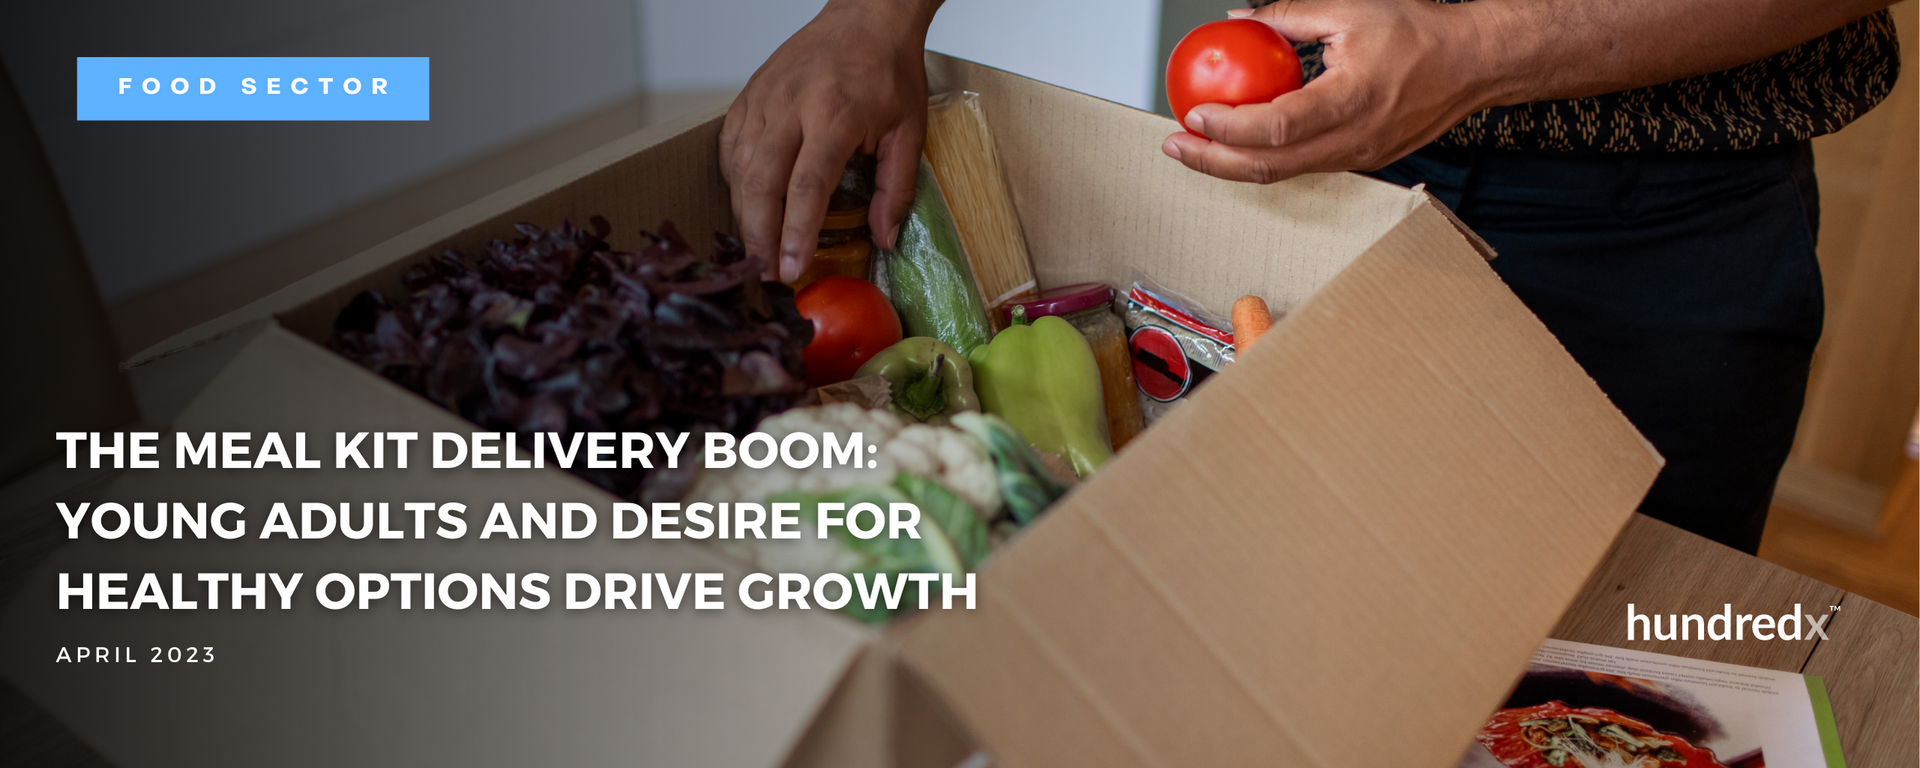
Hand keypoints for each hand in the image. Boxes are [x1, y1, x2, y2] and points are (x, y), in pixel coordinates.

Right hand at [720, 0, 938, 281]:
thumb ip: (896, 189)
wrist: (864, 18)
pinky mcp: (748, 98)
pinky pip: (731, 150)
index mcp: (835, 115)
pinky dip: (736, 185)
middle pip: (761, 183)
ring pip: (739, 170)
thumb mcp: (909, 131)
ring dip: (745, 216)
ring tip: (758, 250)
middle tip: (766, 274)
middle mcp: (791, 107)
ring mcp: (764, 101)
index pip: (806, 186)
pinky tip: (748, 207)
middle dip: (759, 236)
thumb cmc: (887, 71)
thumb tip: (884, 238)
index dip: (795, 233)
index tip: (791, 269)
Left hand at [1160, 0, 1502, 183]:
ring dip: (1232, 166)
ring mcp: (1357, 157)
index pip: (1276, 127)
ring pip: (1283, 174)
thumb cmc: (1420, 34)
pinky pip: (1302, 167)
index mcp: (1352, 100)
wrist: (1473, 64)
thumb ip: (1288, 15)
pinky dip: (1264, 159)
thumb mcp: (1350, 9)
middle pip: (1269, 167)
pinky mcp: (1359, 161)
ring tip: (1195, 150)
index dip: (1228, 127)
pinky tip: (1237, 144)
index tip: (1193, 114)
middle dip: (1212, 162)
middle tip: (1174, 147)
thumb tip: (1239, 20)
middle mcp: (1354, 139)